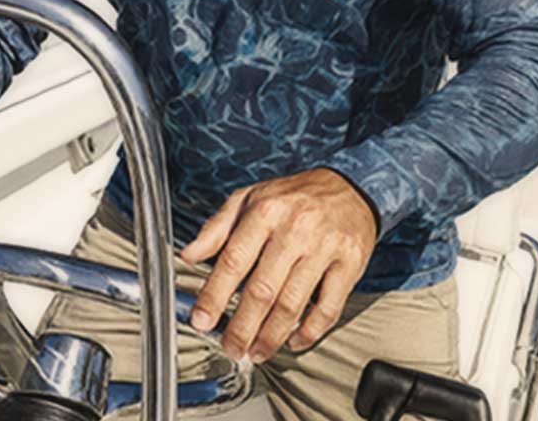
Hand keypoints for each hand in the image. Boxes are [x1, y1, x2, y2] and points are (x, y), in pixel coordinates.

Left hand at [180, 167, 377, 362]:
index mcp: (266, 211)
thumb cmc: (293, 196)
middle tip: (231, 348)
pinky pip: (328, 307)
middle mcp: (295, 228)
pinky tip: (294, 340)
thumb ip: (217, 227)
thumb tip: (188, 254)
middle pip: (262, 290)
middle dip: (242, 328)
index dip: (214, 295)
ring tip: (257, 352)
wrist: (348, 186)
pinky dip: (309, 332)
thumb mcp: (250, 197)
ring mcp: (324, 246)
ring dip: (271, 337)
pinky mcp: (350, 263)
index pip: (233, 260)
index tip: (202, 321)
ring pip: (292, 304)